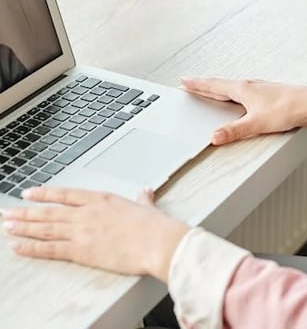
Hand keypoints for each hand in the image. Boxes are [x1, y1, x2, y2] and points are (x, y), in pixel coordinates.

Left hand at [2, 186, 189, 280]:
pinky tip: (18, 245)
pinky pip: (50, 249)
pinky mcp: (82, 251)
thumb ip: (142, 199)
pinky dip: (32, 247)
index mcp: (101, 199)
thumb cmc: (153, 226)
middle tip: (8, 212)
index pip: (66, 194)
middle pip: (50, 211)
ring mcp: (82, 231)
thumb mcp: (146, 207)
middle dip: (26, 212)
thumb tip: (145, 192)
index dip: (45, 194)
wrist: (156, 241)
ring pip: (46, 228)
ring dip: (24, 226)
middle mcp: (87, 213)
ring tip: (8, 225)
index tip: (30, 193)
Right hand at [181, 77, 306, 144]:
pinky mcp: (268, 95)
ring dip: (218, 88)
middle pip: (221, 85)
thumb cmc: (288, 109)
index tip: (184, 81)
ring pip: (232, 88)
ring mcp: (259, 89)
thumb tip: (214, 137)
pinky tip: (238, 100)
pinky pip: (243, 92)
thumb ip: (234, 131)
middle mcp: (249, 86)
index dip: (198, 84)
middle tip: (190, 83)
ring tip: (210, 90)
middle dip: (204, 85)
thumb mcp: (257, 123)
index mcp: (242, 89)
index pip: (214, 86)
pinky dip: (233, 94)